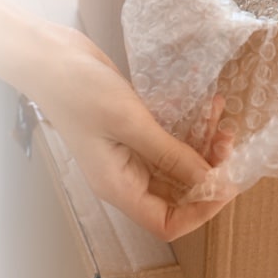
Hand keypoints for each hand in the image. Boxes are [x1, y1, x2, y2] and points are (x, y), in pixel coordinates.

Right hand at [0, 0, 233, 240]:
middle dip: (207, 171)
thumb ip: (171, 153)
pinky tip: (205, 103)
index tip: (228, 183)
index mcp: (118, 185)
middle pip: (178, 191)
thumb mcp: (131, 122)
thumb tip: (210, 181)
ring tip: (220, 118)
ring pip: (176, 161)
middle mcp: (125, 174)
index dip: (201, 211)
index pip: (167, 222)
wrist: (50, 55)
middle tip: (228, 142)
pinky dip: (189, 124)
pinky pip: (169, 135)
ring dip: (202, 144)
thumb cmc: (79, 90)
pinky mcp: (132, 126)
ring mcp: (128, 149)